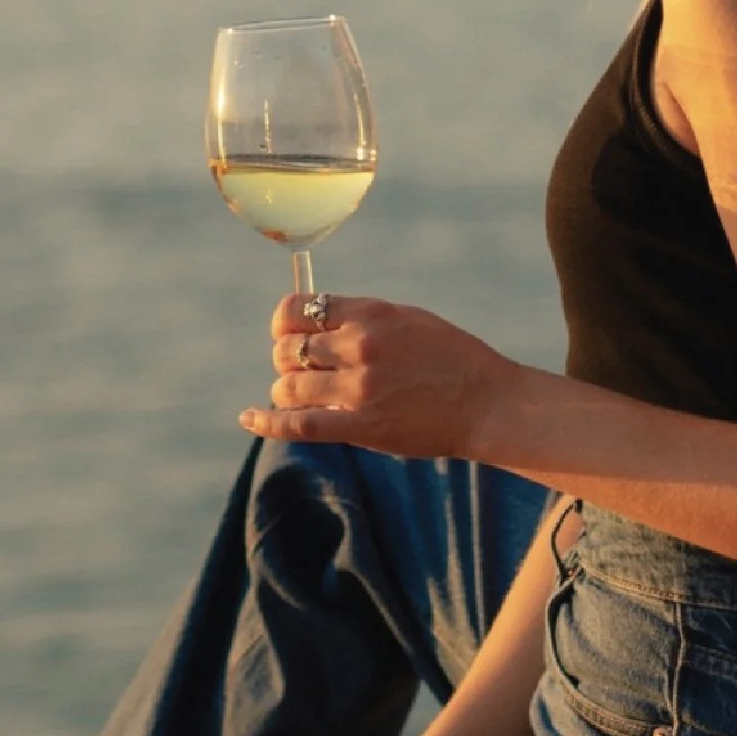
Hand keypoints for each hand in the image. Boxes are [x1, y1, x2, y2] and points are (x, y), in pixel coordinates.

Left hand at [239, 292, 521, 461]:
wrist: (488, 403)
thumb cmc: (452, 359)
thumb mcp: (407, 319)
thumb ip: (361, 319)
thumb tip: (315, 320)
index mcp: (370, 314)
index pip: (298, 309)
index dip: (283, 324)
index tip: (287, 335)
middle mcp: (359, 346)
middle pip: (287, 349)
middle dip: (285, 361)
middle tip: (300, 372)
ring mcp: (358, 387)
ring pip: (288, 386)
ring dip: (286, 392)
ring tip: (299, 397)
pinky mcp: (361, 426)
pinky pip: (298, 424)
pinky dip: (266, 422)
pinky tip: (249, 418)